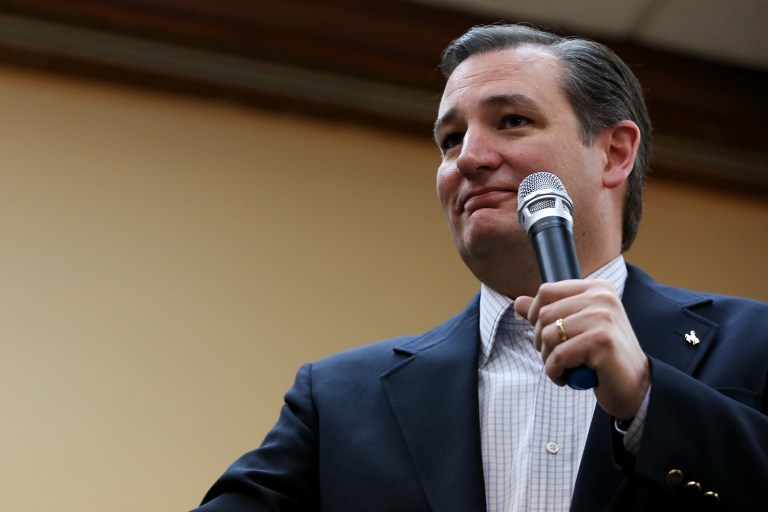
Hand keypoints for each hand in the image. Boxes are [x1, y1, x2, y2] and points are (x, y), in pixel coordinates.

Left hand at [514, 279, 649, 419]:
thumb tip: (518, 302)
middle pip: (544, 314)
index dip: (535, 315)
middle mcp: (602, 297)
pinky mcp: (602, 340)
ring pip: (549, 336)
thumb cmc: (603, 357)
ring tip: (564, 368)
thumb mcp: (576, 329)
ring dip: (549, 359)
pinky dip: (555, 372)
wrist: (635, 386)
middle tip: (557, 358)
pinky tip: (567, 378)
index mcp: (597, 288)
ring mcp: (603, 317)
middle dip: (542, 342)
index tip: (546, 335)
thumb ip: (549, 313)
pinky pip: (559, 356)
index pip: (547, 291)